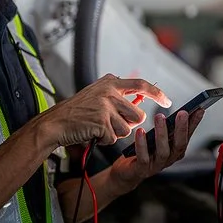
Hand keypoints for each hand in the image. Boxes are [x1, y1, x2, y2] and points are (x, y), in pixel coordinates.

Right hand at [41, 74, 170, 146]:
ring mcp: (106, 105)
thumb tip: (140, 111)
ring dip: (114, 134)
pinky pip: (113, 138)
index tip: (168, 102)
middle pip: (138, 115)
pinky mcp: (101, 121)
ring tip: (98, 128)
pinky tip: (92, 133)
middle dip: (129, 126)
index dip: (157, 94)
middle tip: (111, 125)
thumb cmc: (77, 112)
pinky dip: (104, 140)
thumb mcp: (98, 96)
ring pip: (127, 129)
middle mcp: (110, 91)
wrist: (55, 123)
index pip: (141, 85)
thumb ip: (117, 98)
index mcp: (110, 82)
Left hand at [109, 109, 205, 192]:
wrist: (126, 172)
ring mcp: (156, 166)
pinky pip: (144, 158)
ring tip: (159, 117)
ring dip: (162, 133)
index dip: (194, 123)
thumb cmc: (144, 150)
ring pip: (163, 151)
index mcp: (175, 150)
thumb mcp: (158, 137)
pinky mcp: (142, 170)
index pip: (188, 135)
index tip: (199, 109)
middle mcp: (169, 159)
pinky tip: (140, 131)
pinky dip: (142, 144)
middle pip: (180, 145)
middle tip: (183, 112)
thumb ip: (167, 128)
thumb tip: (178, 110)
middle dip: (182, 128)